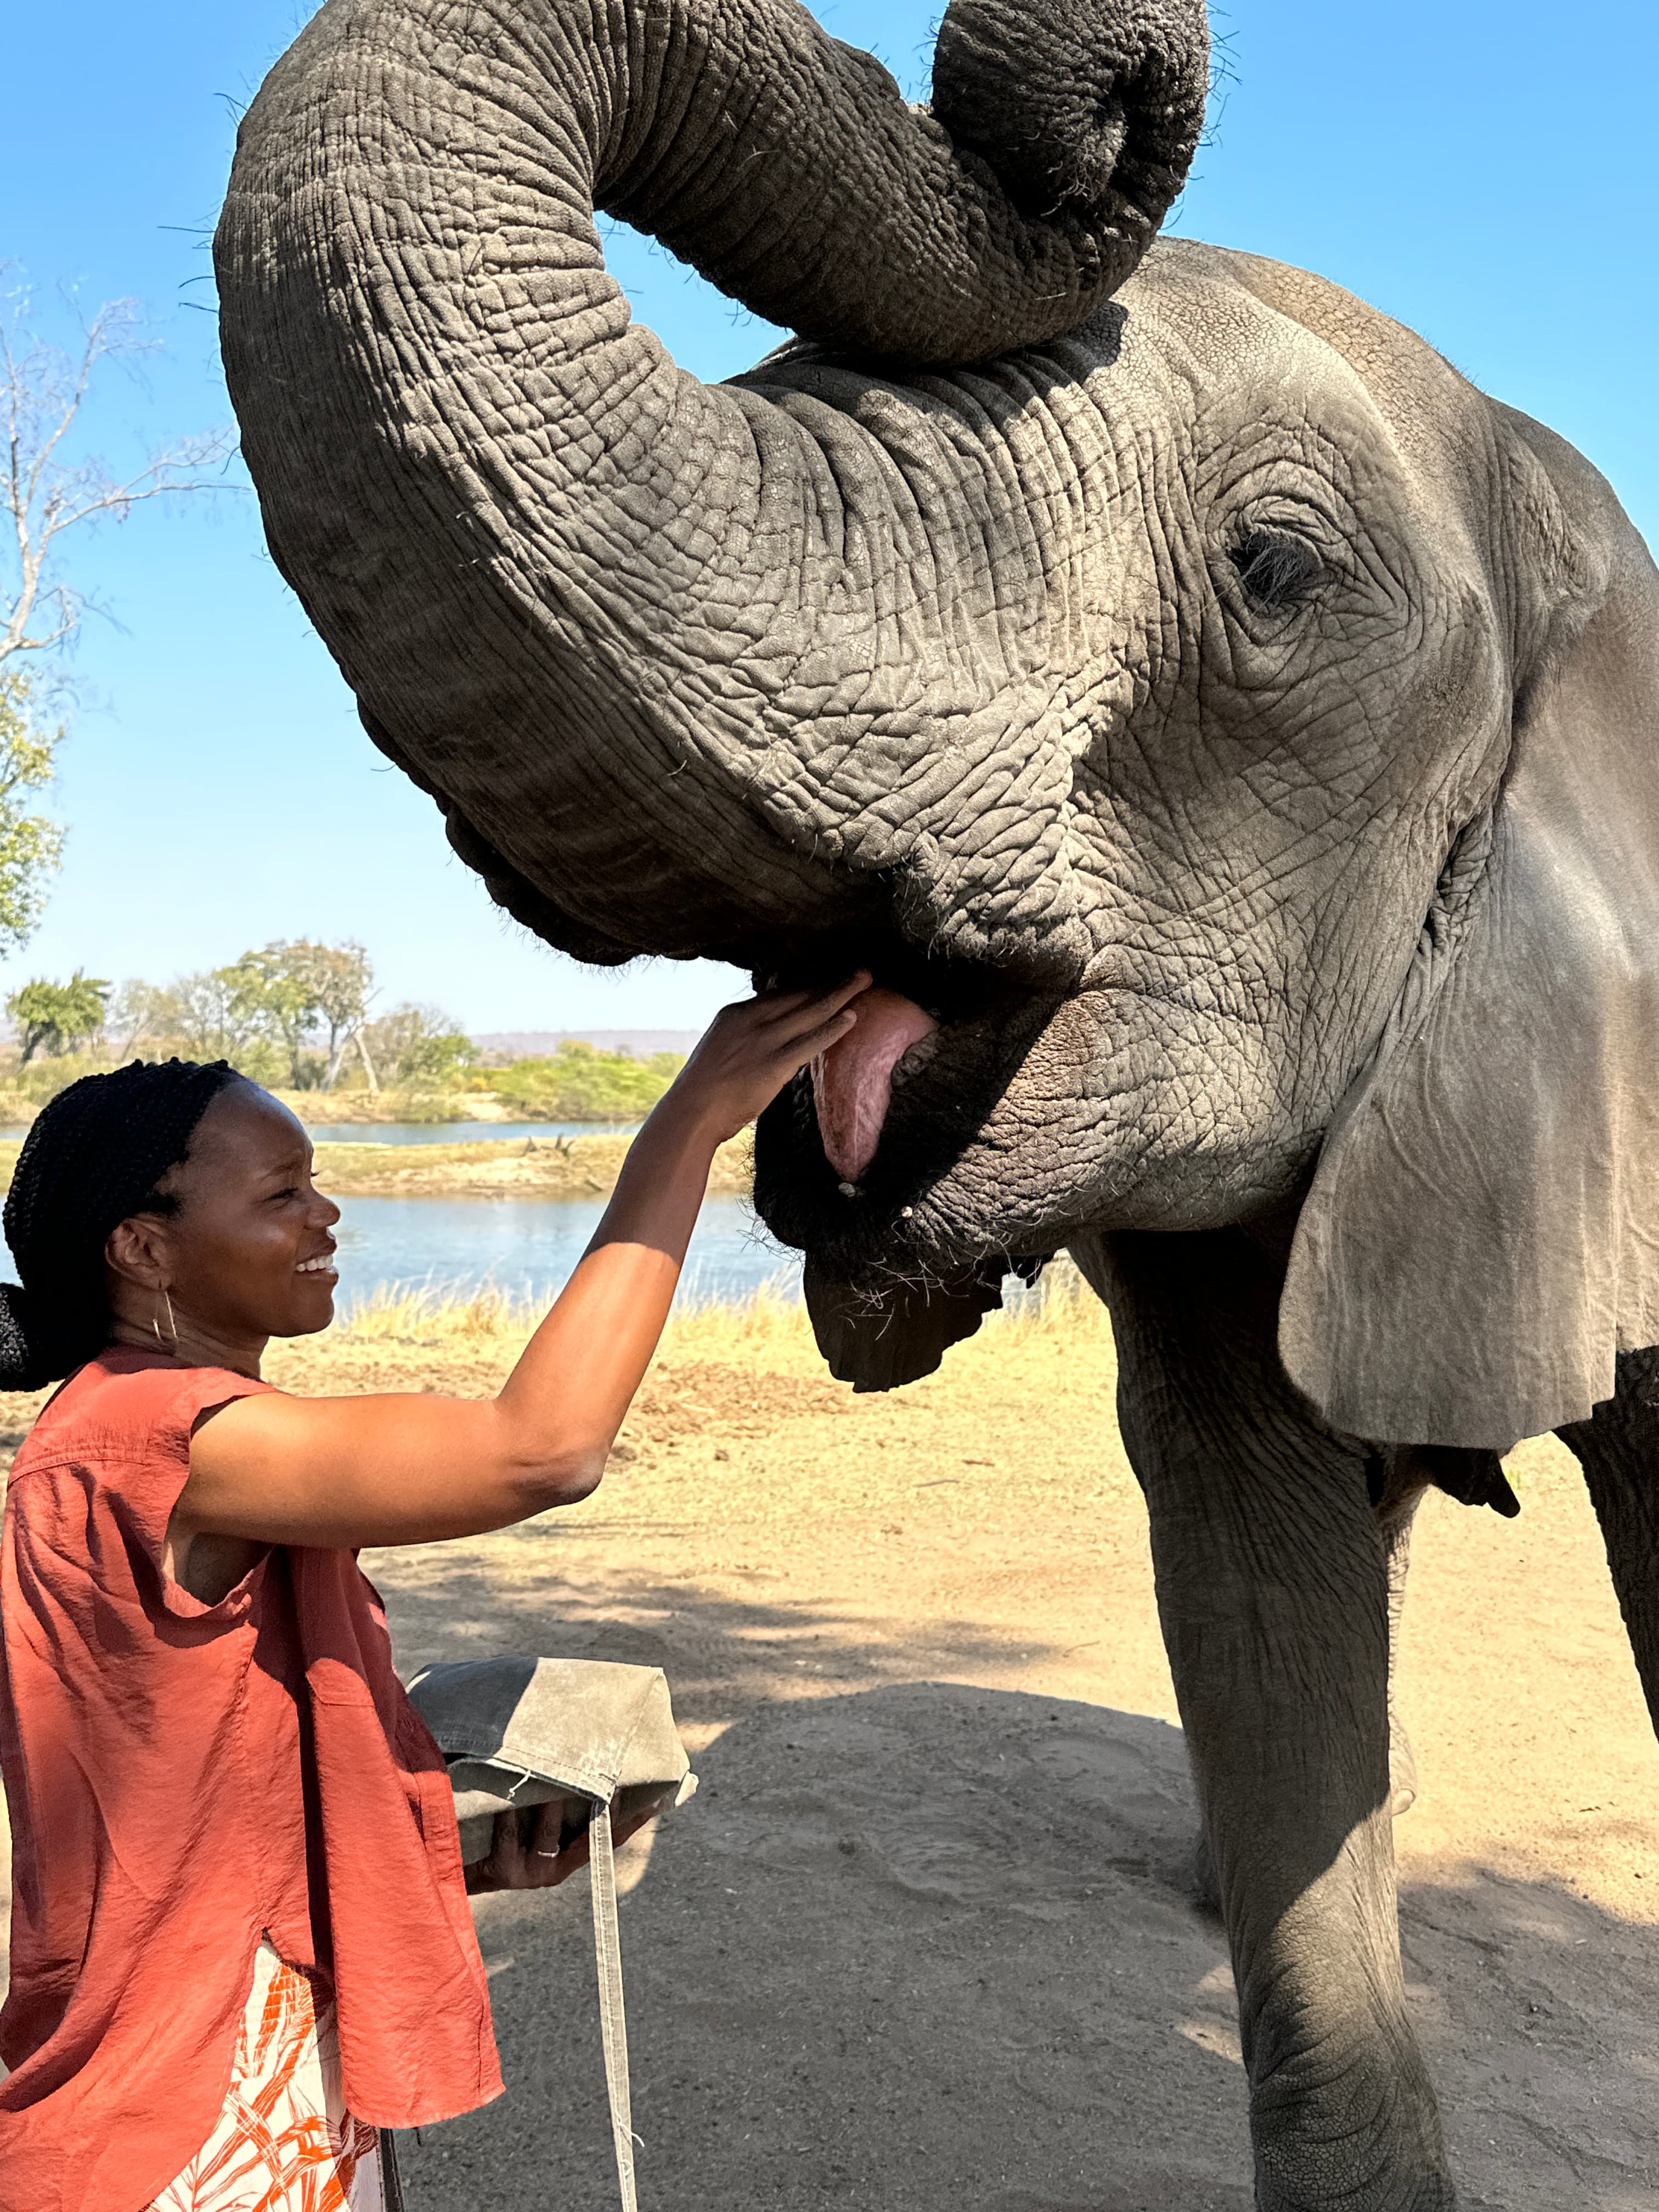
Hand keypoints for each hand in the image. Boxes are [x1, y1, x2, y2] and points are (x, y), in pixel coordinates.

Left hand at [464, 1795, 657, 1892]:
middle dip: (602, 1810)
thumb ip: (556, 1807)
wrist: (450, 1872)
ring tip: (552, 1776)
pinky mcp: (502, 1873)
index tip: (655, 1797)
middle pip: (587, 1840)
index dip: (632, 1821)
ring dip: (550, 1805)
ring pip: (547, 1835)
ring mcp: (528, 1875)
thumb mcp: (530, 1825)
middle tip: (614, 1780)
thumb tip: (584, 1764)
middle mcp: (553, 1872)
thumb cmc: (496, 1837)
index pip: (608, 1840)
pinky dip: (509, 1816)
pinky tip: (506, 1799)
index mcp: (566, 1860)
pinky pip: (509, 1836)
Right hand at [655, 973, 869, 1145]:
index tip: (830, 981)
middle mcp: (750, 1020)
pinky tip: (852, 1017)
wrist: (689, 1113)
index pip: (779, 994)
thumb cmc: (702, 1092)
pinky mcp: (773, 1064)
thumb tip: (761, 1044)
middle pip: (800, 995)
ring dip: (841, 994)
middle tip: (860, 973)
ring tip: (865, 981)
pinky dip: (833, 1028)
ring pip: (810, 1011)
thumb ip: (742, 1040)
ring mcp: (762, 1041)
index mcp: (734, 1014)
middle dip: (832, 983)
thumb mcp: (719, 1051)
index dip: (809, 987)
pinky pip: (809, 1042)